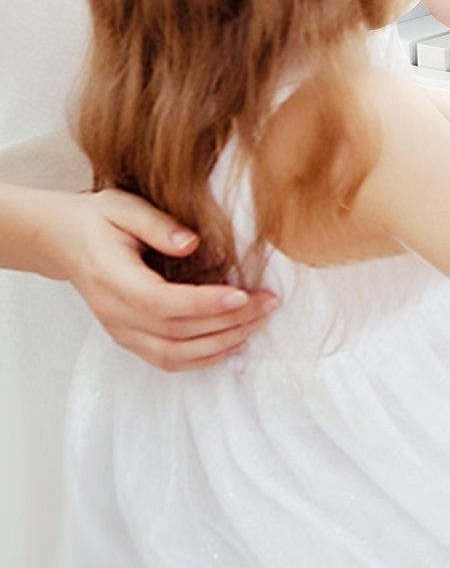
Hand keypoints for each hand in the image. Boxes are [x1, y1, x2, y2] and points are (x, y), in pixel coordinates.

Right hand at [51, 190, 276, 372]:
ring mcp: (119, 330)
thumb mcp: (124, 207)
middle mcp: (114, 312)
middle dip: (227, 322)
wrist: (64, 241)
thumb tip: (192, 243)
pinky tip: (231, 344)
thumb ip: (158, 225)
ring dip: (220, 344)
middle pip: (174, 332)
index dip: (204, 304)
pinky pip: (165, 359)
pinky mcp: (128, 336)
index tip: (243, 294)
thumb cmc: (97, 220)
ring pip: (172, 354)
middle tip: (267, 303)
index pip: (161, 302)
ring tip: (258, 322)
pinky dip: (200, 358)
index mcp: (112, 278)